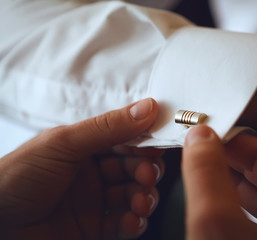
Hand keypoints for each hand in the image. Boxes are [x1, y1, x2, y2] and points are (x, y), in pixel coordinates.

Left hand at [0, 98, 163, 238]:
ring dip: (144, 197)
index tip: (162, 141)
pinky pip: (123, 224)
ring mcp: (94, 201)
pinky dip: (134, 223)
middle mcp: (93, 173)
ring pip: (133, 196)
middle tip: (147, 175)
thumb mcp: (63, 145)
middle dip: (146, 171)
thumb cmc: (15, 178)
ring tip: (141, 201)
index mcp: (85, 148)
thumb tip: (146, 107)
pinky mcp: (95, 228)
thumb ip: (108, 127)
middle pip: (134, 168)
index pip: (126, 140)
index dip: (145, 141)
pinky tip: (132, 220)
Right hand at [182, 125, 256, 239]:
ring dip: (242, 187)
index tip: (226, 137)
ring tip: (213, 172)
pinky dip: (244, 211)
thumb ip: (207, 177)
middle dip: (244, 164)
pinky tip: (222, 205)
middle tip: (215, 151)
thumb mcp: (218, 227)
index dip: (255, 146)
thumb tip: (200, 138)